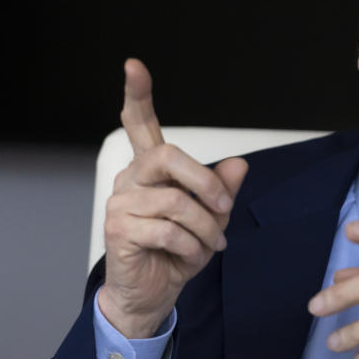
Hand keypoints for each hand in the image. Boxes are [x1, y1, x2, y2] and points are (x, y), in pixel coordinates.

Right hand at [98, 59, 247, 337]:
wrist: (153, 293)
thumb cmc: (178, 250)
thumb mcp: (211, 218)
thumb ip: (222, 189)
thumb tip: (240, 164)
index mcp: (151, 169)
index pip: (140, 124)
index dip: (138, 95)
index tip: (134, 65)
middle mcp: (131, 179)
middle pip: (168, 155)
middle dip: (206, 182)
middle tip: (225, 209)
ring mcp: (121, 203)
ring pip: (176, 203)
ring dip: (206, 229)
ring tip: (212, 245)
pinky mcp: (119, 230)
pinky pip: (168, 230)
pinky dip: (193, 247)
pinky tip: (193, 256)